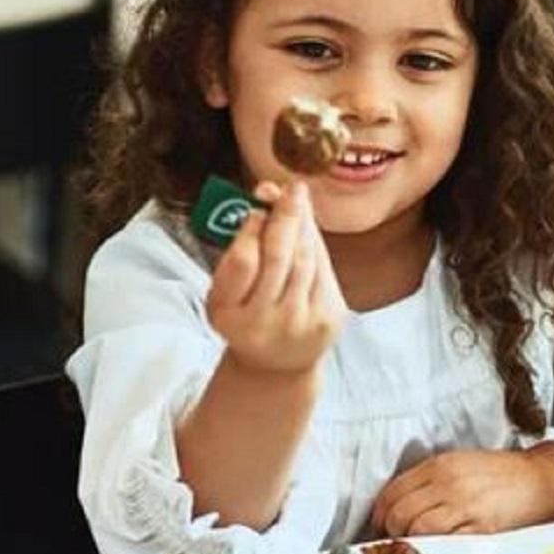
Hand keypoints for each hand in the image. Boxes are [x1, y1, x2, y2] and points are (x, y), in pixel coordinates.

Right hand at [206, 180, 345, 375]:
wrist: (277, 365)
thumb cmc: (246, 317)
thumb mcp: (226, 292)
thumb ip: (238, 248)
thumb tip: (266, 193)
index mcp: (230, 315)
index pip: (243, 263)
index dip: (251, 230)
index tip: (257, 207)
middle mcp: (266, 322)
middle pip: (279, 257)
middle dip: (286, 217)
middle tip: (290, 188)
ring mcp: (300, 323)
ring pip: (305, 260)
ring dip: (303, 225)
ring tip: (298, 201)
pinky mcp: (328, 319)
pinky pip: (323, 270)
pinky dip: (315, 244)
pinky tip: (308, 228)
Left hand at [371, 445, 553, 537]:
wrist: (542, 479)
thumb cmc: (500, 474)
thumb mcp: (460, 464)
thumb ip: (429, 480)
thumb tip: (397, 504)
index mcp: (439, 465)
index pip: (392, 492)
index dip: (379, 514)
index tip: (380, 527)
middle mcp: (447, 483)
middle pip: (398, 512)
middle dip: (390, 532)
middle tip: (396, 542)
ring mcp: (464, 505)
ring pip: (416, 528)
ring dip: (410, 543)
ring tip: (416, 548)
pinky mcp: (481, 527)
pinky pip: (444, 542)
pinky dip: (434, 550)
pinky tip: (436, 552)